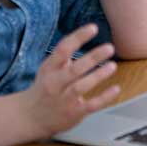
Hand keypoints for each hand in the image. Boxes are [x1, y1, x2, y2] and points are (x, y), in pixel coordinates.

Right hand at [17, 24, 120, 139]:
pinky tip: (116, 88)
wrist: (30, 118)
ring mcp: (63, 100)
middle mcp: (55, 84)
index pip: (62, 50)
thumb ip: (64, 54)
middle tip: (109, 48)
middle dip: (92, 58)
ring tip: (113, 66)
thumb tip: (83, 35)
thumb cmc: (45, 88)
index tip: (93, 27)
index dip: (78, 37)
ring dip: (98, 76)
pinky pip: (90, 105)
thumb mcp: (49, 69)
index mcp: (49, 69)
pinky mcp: (73, 113)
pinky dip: (104, 98)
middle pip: (73, 70)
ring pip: (80, 87)